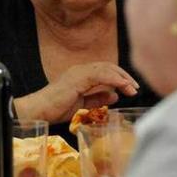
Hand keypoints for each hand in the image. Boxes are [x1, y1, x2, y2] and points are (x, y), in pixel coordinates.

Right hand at [15, 62, 139, 122]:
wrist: (40, 109)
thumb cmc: (56, 108)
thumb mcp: (82, 105)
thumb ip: (97, 99)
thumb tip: (115, 95)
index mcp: (80, 74)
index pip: (105, 70)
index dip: (120, 77)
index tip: (131, 88)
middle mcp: (80, 69)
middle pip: (108, 66)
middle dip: (124, 76)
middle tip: (135, 88)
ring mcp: (78, 72)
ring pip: (106, 68)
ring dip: (122, 78)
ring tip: (132, 89)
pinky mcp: (77, 77)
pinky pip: (100, 75)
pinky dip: (114, 79)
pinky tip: (123, 87)